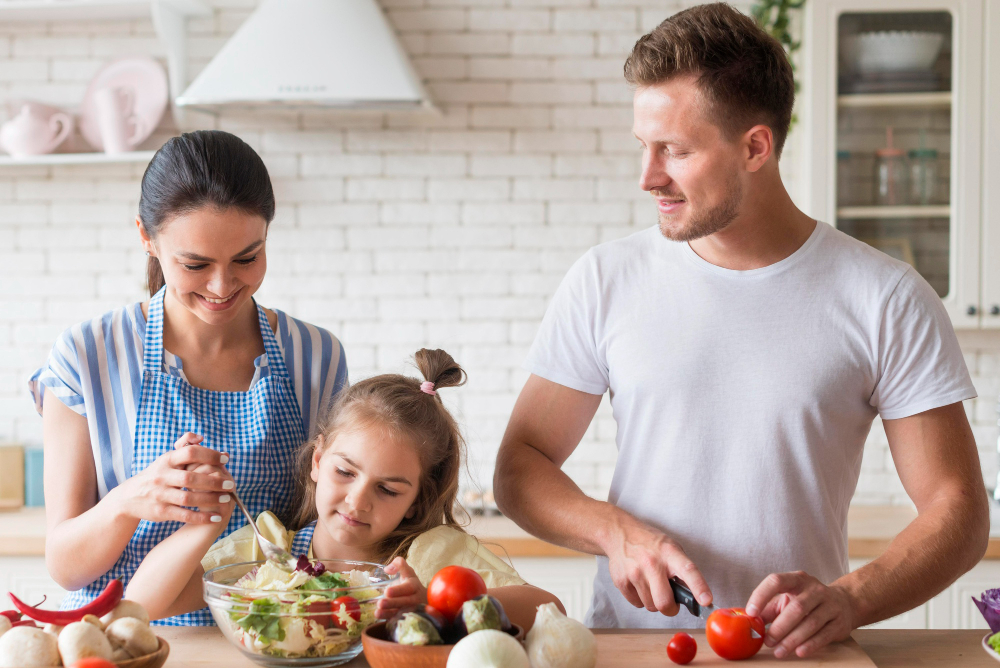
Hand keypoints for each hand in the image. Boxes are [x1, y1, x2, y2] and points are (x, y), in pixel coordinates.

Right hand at [113, 432, 233, 524]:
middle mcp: (162, 477)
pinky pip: (184, 515)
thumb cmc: (157, 475)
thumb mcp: (167, 459)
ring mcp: (160, 495)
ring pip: (188, 498)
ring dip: (210, 499)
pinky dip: (201, 517)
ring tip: (226, 498)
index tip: (225, 459)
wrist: (129, 497)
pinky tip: (216, 517)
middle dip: (213, 481)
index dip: (209, 454)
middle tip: (230, 484)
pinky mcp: (160, 511)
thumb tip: (201, 438)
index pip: (189, 453)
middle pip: (190, 478)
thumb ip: (184, 446)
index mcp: (166, 460)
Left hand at [376, 557, 426, 619]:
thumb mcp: (408, 571)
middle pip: (405, 602)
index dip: (398, 590)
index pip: (408, 588)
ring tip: (377, 613)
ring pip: (402, 613)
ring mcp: (412, 611)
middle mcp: (415, 599)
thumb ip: (399, 564)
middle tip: (380, 603)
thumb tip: (387, 569)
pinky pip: (399, 621)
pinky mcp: (407, 619)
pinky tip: (381, 619)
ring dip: (389, 614)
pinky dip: (391, 621)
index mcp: (414, 586)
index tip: (387, 591)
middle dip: (392, 603)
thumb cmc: (411, 584)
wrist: (423, 600)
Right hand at [604, 519, 711, 615]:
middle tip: (670, 602)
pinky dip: (640, 598)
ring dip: (653, 601)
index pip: (688, 571)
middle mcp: (652, 562)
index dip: (699, 587)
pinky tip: (638, 583)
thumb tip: (694, 596)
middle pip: (664, 602)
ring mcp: (634, 572)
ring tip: (650, 584)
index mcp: (670, 553)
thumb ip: (682, 570)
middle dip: (670, 608)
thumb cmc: (650, 543)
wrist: (619, 533)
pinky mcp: (620, 581)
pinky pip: (636, 604)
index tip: (706, 601)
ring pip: (650, 606)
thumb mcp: (671, 548)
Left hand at [745, 571, 855, 658]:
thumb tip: (748, 623)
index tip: (751, 613)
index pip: (776, 581)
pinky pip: (824, 635)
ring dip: (792, 639)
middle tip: (767, 641)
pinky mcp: (839, 622)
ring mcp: (830, 605)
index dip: (761, 595)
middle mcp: (815, 589)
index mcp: (797, 579)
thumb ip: (769, 610)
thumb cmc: (807, 601)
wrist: (844, 603)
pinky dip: (811, 645)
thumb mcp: (787, 599)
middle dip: (780, 627)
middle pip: (796, 608)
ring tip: (779, 651)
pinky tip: (799, 652)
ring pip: (811, 623)